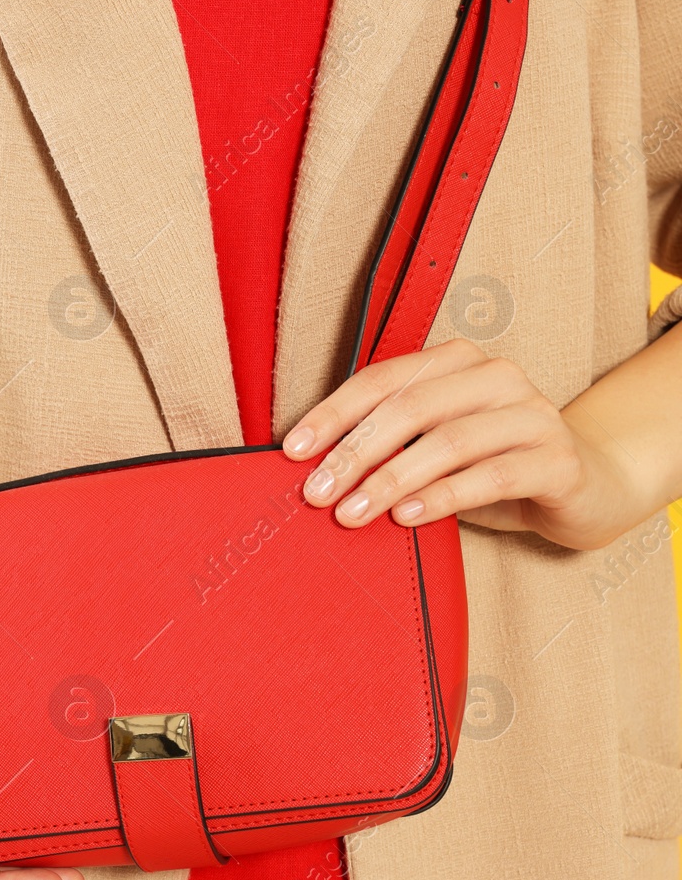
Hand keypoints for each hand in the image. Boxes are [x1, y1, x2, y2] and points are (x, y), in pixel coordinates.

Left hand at [281, 338, 644, 549]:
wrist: (586, 486)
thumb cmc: (491, 465)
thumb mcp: (433, 447)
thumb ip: (388, 444)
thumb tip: (312, 469)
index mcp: (456, 363)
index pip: (381, 380)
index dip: (332, 413)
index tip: (293, 450)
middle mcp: (496, 377)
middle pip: (409, 409)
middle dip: (353, 452)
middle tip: (315, 492)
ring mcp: (532, 415)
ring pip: (447, 442)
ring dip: (390, 480)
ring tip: (351, 513)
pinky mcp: (558, 459)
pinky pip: (492, 475)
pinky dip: (443, 496)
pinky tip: (407, 516)